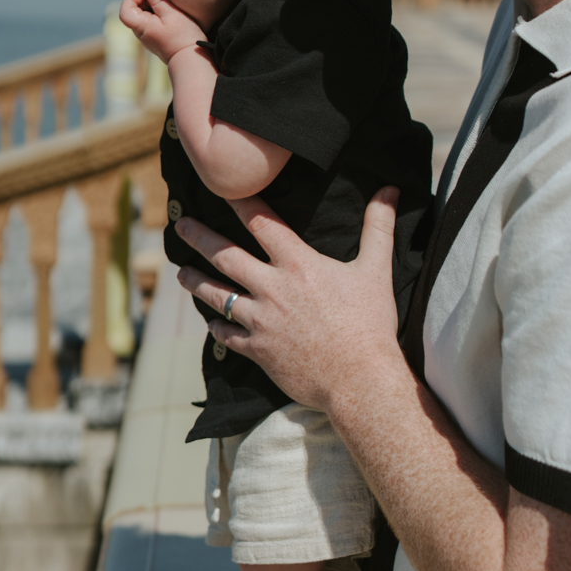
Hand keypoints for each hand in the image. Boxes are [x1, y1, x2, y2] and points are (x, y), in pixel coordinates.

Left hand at [120, 0, 206, 64]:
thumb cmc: (183, 36)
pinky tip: (172, 18)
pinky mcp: (155, 39)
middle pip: (134, 11)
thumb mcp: (172, 13)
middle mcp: (140, 34)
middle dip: (146, 1)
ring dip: (154, 8)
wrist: (191, 60)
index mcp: (140, 27)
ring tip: (170, 10)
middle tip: (164, 1)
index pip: (124, 9)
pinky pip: (151, 23)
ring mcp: (147, 38)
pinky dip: (159, 16)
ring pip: (143, 16)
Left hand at [175, 188, 403, 413]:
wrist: (361, 381)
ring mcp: (261, 321)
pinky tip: (211, 322)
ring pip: (217, 295)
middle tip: (180, 226)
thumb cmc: (370, 325)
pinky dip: (217, 327)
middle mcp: (272, 288)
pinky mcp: (257, 350)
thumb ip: (379, 227)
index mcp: (298, 264)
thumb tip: (389, 191)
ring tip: (182, 273)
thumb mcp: (377, 270)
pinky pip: (227, 336)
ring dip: (196, 281)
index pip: (261, 222)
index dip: (240, 202)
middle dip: (199, 237)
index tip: (221, 189)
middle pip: (225, 255)